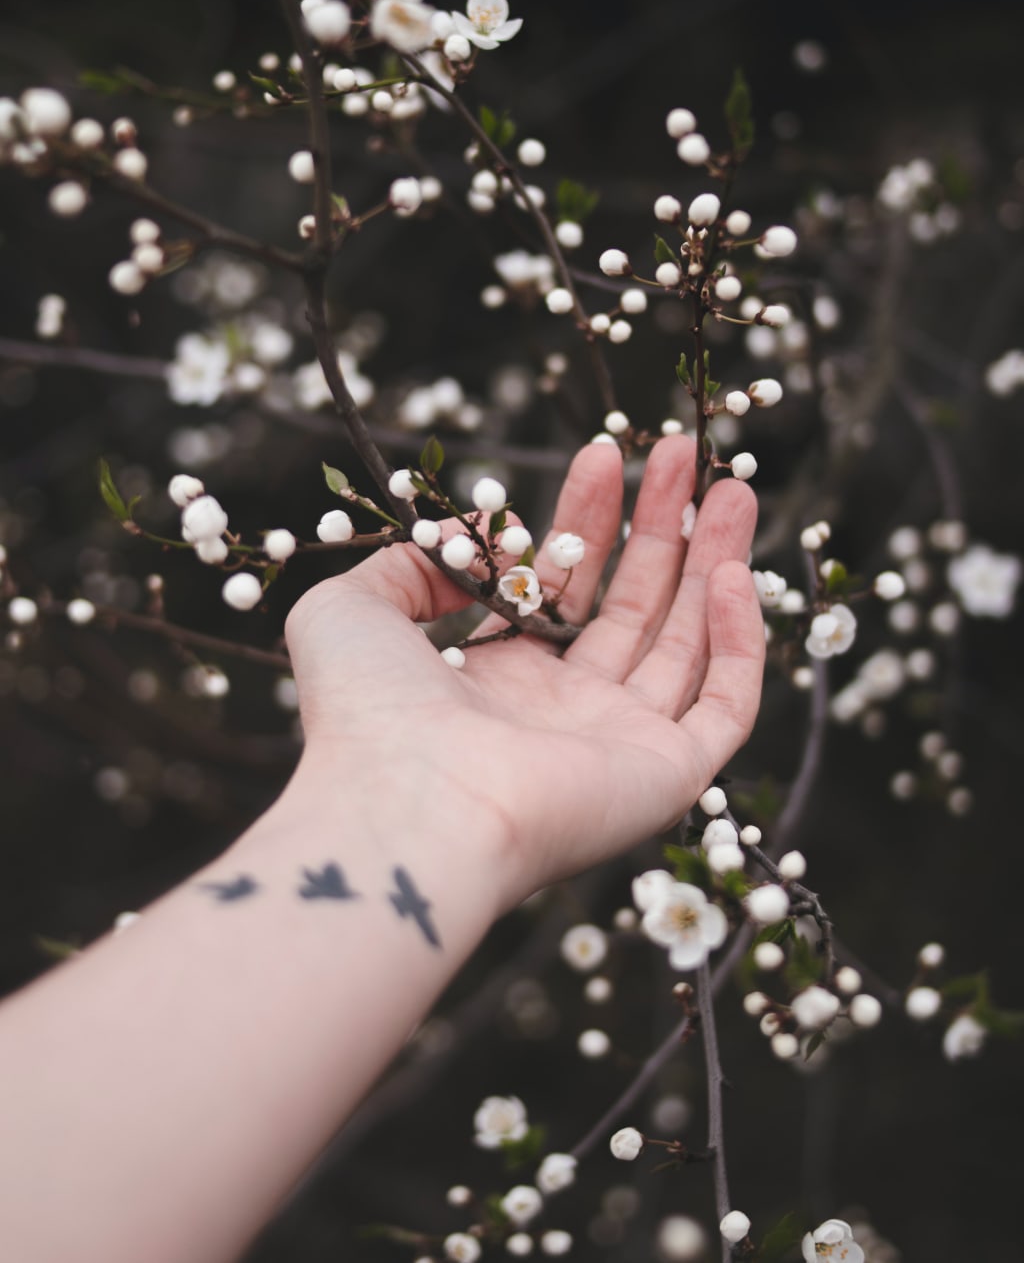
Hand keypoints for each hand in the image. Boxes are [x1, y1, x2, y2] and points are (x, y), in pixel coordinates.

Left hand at [285, 436, 763, 908]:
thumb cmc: (368, 715)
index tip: (603, 454)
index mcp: (498, 682)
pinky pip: (725, 704)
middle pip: (633, 606)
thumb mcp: (353, 610)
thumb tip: (481, 536)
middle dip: (661, 526)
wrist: (407, 808)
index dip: (586, 521)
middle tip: (682, 454)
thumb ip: (410, 561)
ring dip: (714, 563)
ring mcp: (619, 746)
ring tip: (734, 487)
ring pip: (687, 644)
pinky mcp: (667, 776)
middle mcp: (563, 714)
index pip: (561, 588)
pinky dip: (739, 641)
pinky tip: (732, 574)